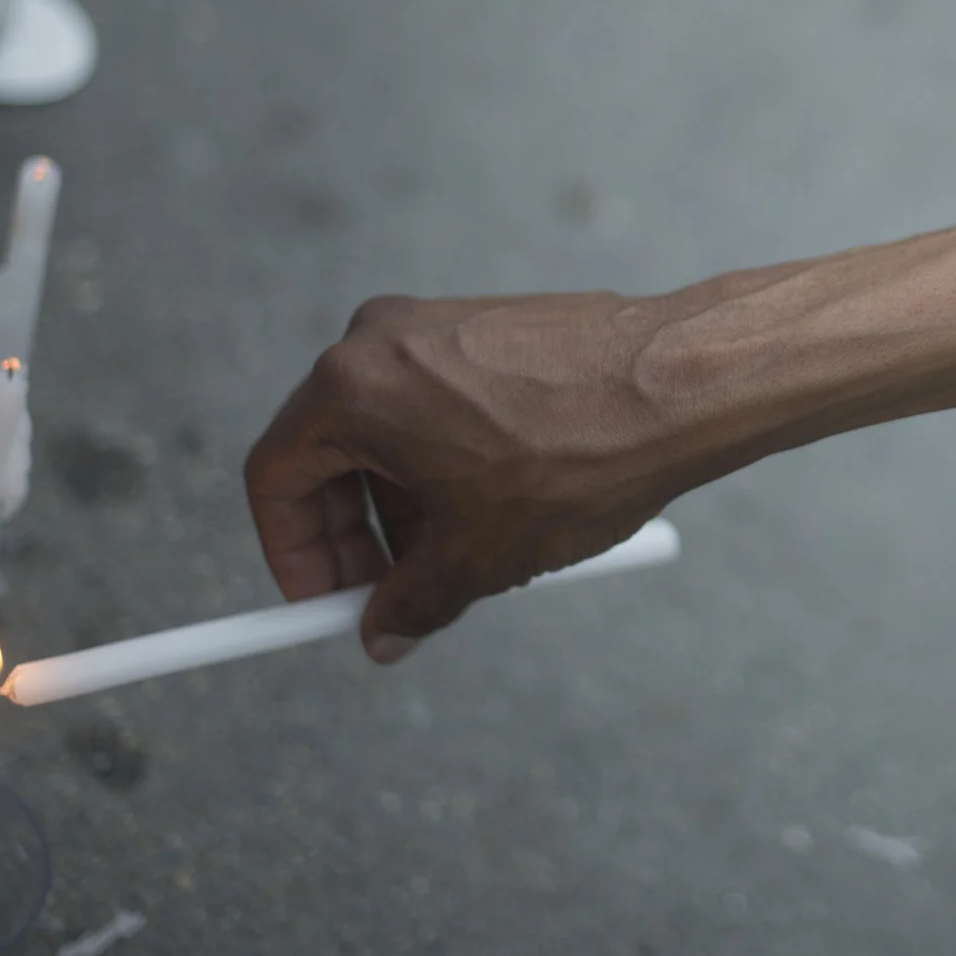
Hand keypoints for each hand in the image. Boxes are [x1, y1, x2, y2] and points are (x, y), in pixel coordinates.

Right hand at [243, 291, 719, 662]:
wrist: (681, 386)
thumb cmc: (577, 459)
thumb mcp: (479, 556)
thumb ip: (410, 602)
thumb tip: (384, 632)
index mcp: (352, 387)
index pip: (274, 478)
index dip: (293, 554)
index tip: (323, 601)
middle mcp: (380, 338)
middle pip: (328, 451)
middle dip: (355, 534)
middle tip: (390, 594)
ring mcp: (436, 322)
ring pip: (388, 430)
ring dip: (405, 502)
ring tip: (460, 557)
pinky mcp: (486, 323)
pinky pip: (437, 401)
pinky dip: (446, 460)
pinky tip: (498, 505)